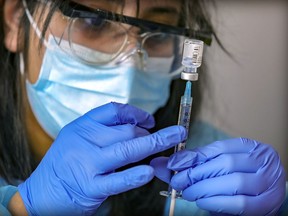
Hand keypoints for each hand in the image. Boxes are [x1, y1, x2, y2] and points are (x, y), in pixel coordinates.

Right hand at [18, 102, 186, 215]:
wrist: (40, 193)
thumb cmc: (65, 163)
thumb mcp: (78, 139)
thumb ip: (103, 132)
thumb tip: (137, 127)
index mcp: (82, 126)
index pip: (114, 110)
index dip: (137, 113)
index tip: (150, 120)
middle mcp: (84, 140)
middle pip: (126, 130)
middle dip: (149, 134)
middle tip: (161, 139)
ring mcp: (88, 164)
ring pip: (128, 149)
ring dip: (155, 143)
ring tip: (174, 140)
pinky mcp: (90, 187)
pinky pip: (119, 180)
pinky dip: (137, 175)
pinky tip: (149, 171)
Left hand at [151, 138, 285, 214]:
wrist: (262, 196)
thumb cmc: (236, 177)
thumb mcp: (217, 165)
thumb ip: (193, 163)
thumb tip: (161, 163)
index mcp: (249, 146)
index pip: (219, 148)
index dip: (193, 156)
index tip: (174, 164)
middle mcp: (262, 160)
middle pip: (225, 163)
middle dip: (197, 173)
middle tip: (178, 182)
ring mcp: (268, 181)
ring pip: (233, 182)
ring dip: (205, 189)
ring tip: (188, 193)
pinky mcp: (268, 203)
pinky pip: (241, 203)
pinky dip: (217, 203)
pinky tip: (202, 202)